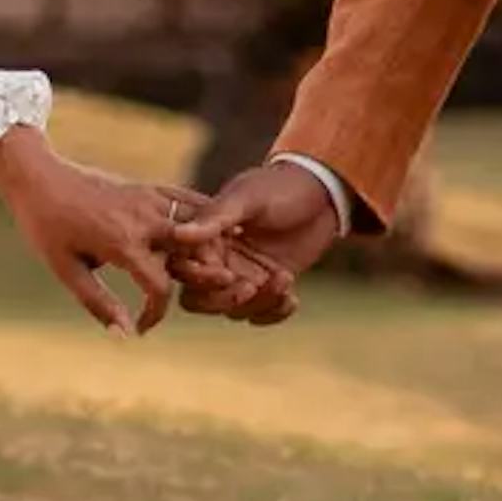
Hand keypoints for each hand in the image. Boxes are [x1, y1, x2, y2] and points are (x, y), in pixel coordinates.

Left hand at [0, 125, 194, 336]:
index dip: (155, 314)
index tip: (140, 326)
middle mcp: (143, 219)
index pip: (161, 288)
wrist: (39, 179)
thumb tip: (124, 335)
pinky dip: (204, 218)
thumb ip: (98, 303)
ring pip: (200, 223)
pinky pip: (188, 200)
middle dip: (202, 277)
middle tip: (189, 295)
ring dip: (208, 248)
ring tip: (198, 271)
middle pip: (197, 250)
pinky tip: (206, 236)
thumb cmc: (47, 227)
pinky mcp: (148, 188)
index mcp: (123, 243)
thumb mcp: (66, 270)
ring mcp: (149, 199)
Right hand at [163, 155, 340, 326]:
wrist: (323, 191)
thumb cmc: (280, 187)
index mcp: (205, 237)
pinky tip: (292, 299)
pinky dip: (274, 313)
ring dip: (259, 303)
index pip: (185, 270)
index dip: (200, 279)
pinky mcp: (268, 286)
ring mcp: (243, 275)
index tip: (227, 274)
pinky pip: (260, 313)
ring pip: (234, 310)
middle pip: (202, 300)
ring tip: (284, 279)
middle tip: (252, 287)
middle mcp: (219, 259)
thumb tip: (178, 234)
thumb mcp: (248, 197)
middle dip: (226, 301)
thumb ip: (215, 218)